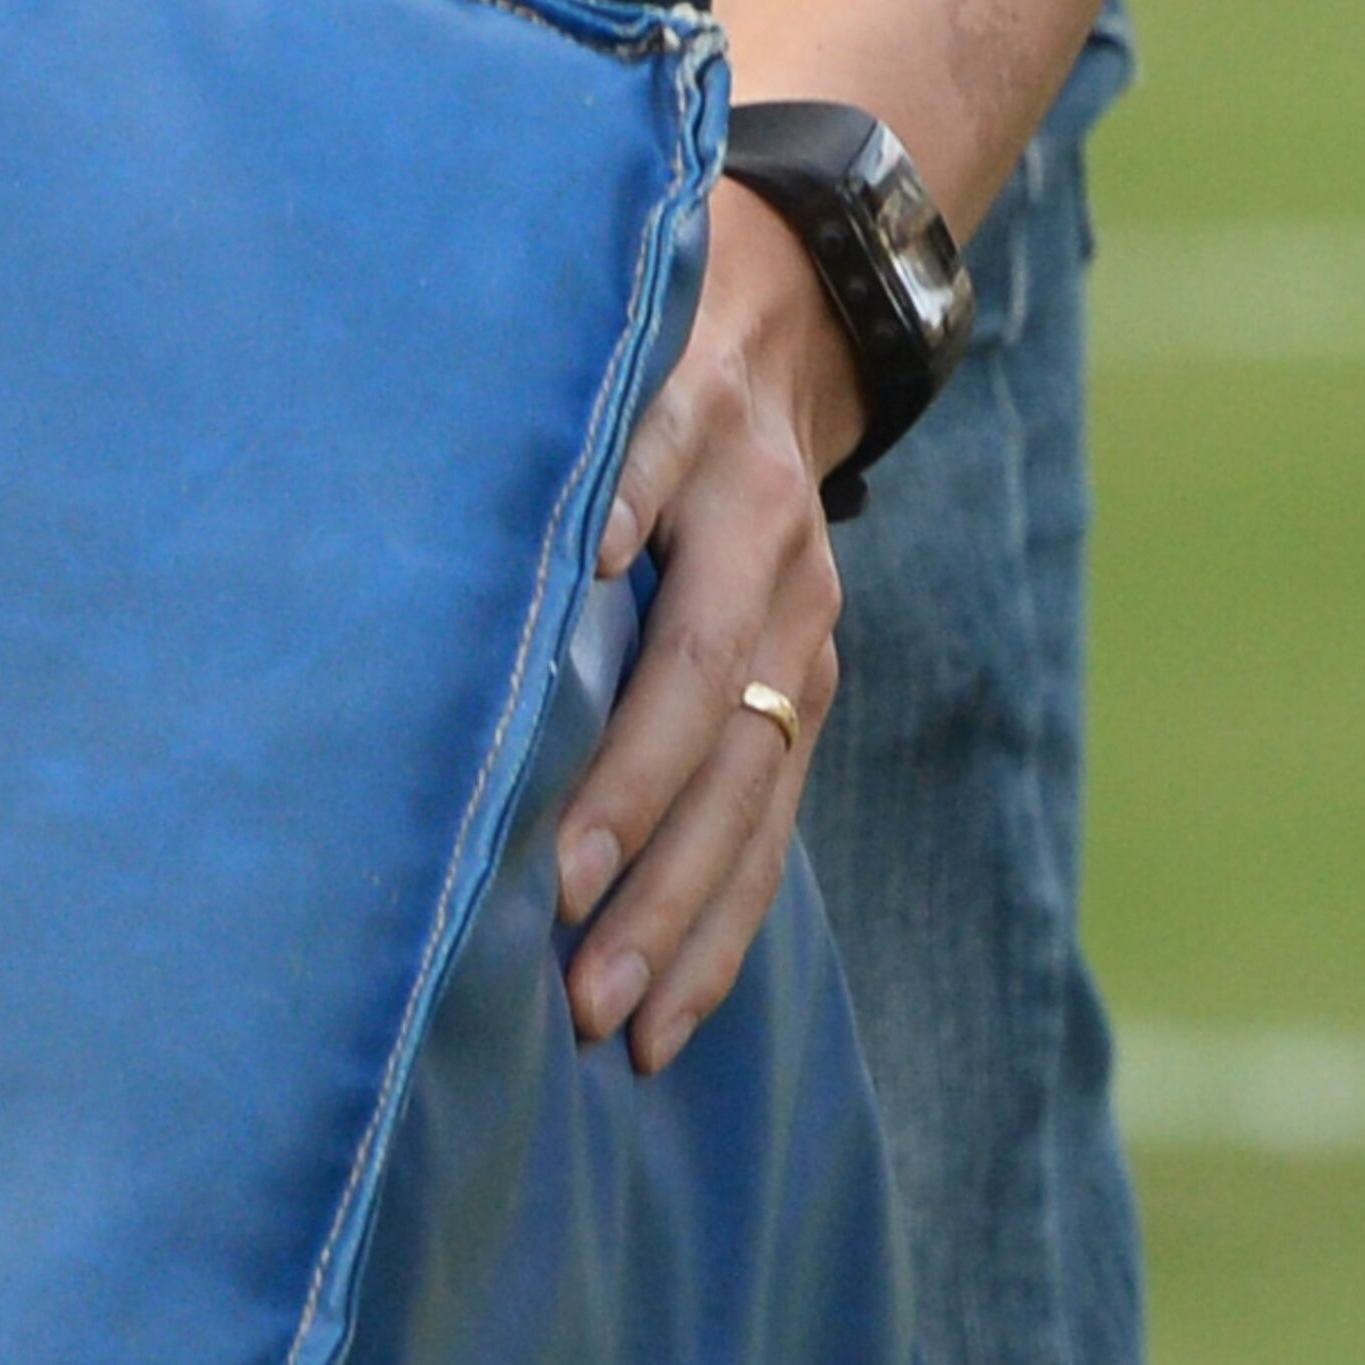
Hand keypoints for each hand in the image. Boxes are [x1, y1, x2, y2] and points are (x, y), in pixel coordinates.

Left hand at [552, 190, 855, 1073]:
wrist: (781, 327)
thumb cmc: (658, 346)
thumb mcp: (634, 360)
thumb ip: (610, 448)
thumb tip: (590, 541)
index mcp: (740, 506)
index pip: (687, 664)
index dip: (628, 770)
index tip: (558, 865)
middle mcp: (788, 590)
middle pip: (728, 764)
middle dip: (656, 887)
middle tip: (578, 991)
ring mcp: (806, 650)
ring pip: (759, 814)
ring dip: (693, 932)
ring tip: (625, 1036)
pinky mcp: (802, 693)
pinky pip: (772, 824)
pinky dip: (727, 923)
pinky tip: (674, 1012)